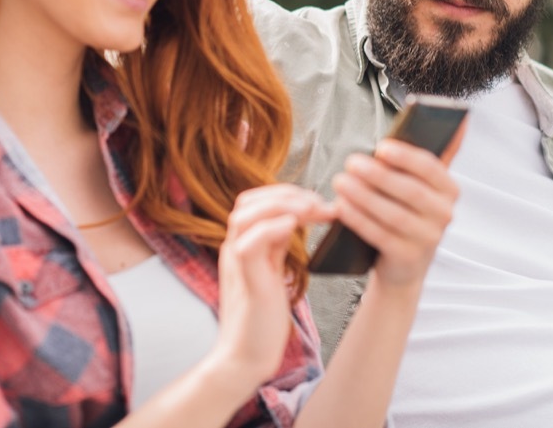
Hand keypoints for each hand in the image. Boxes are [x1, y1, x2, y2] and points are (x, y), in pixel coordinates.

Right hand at [211, 184, 336, 386]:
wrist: (246, 358)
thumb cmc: (262, 320)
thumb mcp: (272, 272)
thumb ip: (277, 245)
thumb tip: (292, 219)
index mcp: (241, 246)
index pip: (254, 202)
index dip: (285, 194)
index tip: (316, 202)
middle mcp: (234, 250)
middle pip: (247, 202)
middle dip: (286, 194)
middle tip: (318, 203)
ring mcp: (237, 265)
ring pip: (244, 216)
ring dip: (280, 205)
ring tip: (309, 210)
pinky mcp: (246, 284)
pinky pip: (248, 245)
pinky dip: (271, 229)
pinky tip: (293, 227)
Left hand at [331, 128, 461, 290]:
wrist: (403, 266)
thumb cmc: (407, 213)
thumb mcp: (420, 186)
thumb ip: (427, 158)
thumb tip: (458, 120)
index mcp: (448, 190)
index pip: (431, 168)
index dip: (406, 157)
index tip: (381, 147)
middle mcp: (444, 214)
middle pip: (410, 191)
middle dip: (378, 175)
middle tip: (351, 162)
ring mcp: (428, 239)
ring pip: (394, 214)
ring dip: (364, 196)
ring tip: (340, 182)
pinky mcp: (408, 258)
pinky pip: (380, 235)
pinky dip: (359, 219)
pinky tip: (341, 207)